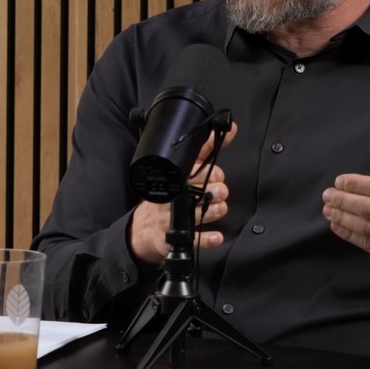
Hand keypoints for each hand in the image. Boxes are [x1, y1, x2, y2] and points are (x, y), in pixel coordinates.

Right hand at [129, 122, 236, 265]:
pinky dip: (207, 239)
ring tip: (220, 207)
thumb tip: (226, 130)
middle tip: (220, 190)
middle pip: (194, 191)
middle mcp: (172, 197)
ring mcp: (171, 218)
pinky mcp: (173, 238)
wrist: (143, 230)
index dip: (207, 171)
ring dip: (213, 210)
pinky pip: (192, 240)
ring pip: (196, 213)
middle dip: (213, 189)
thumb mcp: (182, 171)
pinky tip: (217, 236)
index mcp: (174, 179)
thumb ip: (204, 152)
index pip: (189, 170)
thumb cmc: (168, 197)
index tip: (219, 174)